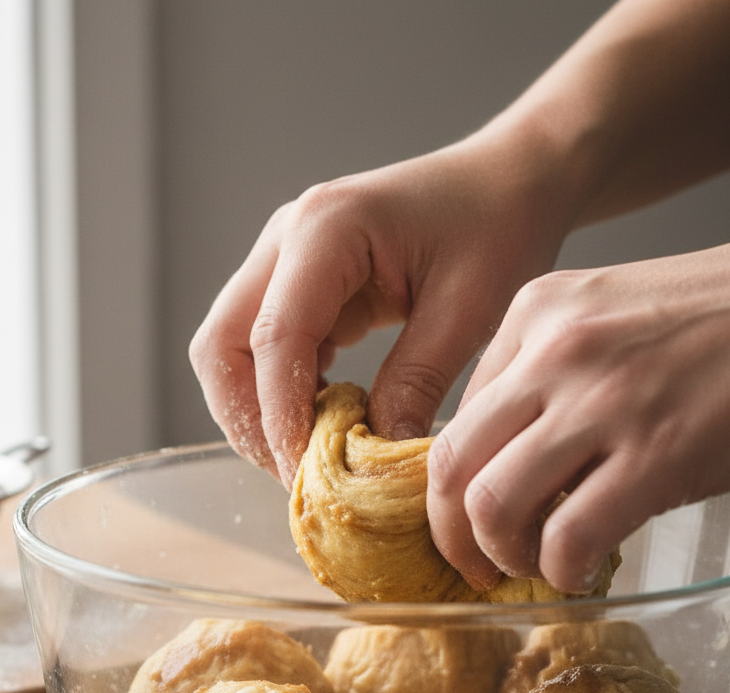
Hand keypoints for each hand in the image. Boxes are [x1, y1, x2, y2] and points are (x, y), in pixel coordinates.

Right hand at [188, 135, 568, 487]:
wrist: (507, 181)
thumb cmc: (498, 226)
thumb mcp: (469, 309)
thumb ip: (416, 382)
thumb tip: (375, 461)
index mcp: (325, 229)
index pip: (273, 338)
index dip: (280, 416)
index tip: (306, 475)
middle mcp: (286, 240)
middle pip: (222, 346)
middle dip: (248, 419)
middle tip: (298, 474)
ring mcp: (283, 260)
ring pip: (231, 352)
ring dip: (257, 411)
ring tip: (311, 457)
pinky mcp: (295, 284)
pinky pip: (262, 351)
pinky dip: (279, 395)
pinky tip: (324, 422)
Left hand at [428, 230, 729, 593]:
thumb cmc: (720, 317)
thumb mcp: (607, 316)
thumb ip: (544, 373)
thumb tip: (502, 456)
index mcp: (534, 313)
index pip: (454, 418)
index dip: (452, 485)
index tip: (467, 518)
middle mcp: (555, 351)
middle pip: (451, 464)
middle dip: (451, 532)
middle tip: (474, 562)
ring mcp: (605, 401)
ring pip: (492, 504)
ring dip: (500, 554)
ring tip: (529, 565)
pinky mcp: (659, 453)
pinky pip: (569, 536)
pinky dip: (560, 570)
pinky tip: (577, 571)